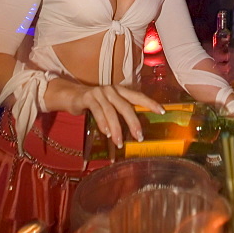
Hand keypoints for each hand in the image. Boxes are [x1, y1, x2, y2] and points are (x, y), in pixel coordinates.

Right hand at [44, 78, 163, 148]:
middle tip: (140, 137)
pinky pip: (97, 111)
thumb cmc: (94, 103)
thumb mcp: (110, 105)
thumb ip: (121, 112)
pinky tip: (106, 133)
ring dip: (116, 128)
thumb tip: (136, 129)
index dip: (150, 103)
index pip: (138, 96)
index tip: (162, 111)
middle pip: (126, 106)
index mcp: (120, 91)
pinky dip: (103, 123)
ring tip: (119, 142)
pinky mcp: (87, 97)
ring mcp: (99, 93)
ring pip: (111, 111)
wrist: (71, 95)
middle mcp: (112, 90)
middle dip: (134, 122)